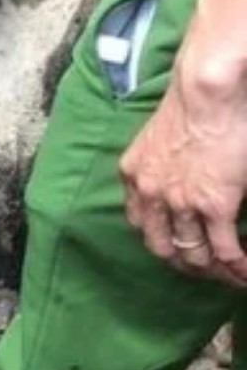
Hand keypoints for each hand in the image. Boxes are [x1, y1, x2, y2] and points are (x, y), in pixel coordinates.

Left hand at [120, 37, 246, 285]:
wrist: (206, 94)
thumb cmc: (190, 107)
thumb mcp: (158, 140)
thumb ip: (161, 167)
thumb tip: (182, 181)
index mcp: (134, 176)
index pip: (139, 224)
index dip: (162, 241)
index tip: (180, 249)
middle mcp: (150, 194)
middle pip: (162, 247)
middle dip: (185, 264)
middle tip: (208, 271)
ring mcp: (180, 203)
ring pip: (194, 254)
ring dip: (214, 271)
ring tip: (231, 275)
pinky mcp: (213, 206)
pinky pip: (223, 251)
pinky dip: (236, 267)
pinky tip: (245, 272)